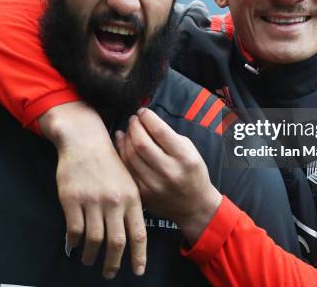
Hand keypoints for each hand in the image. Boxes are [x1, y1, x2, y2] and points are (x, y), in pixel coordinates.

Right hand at [39, 102, 146, 278]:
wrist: (85, 140)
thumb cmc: (109, 162)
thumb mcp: (128, 180)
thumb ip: (131, 206)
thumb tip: (133, 236)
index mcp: (132, 197)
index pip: (138, 233)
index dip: (139, 256)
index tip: (137, 271)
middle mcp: (114, 201)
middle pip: (117, 242)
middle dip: (113, 263)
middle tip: (109, 274)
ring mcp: (92, 200)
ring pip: (94, 239)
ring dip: (92, 255)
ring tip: (89, 260)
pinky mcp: (72, 199)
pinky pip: (74, 229)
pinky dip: (74, 242)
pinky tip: (74, 245)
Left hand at [115, 108, 221, 244]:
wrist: (194, 206)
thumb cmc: (192, 172)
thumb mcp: (190, 150)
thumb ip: (169, 136)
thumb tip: (146, 121)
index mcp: (184, 157)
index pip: (160, 131)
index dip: (147, 117)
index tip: (143, 112)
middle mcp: (169, 171)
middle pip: (141, 142)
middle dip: (134, 126)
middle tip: (133, 119)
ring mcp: (153, 184)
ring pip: (130, 155)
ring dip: (126, 138)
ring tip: (128, 129)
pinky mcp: (143, 193)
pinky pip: (126, 168)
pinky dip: (121, 152)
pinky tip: (122, 142)